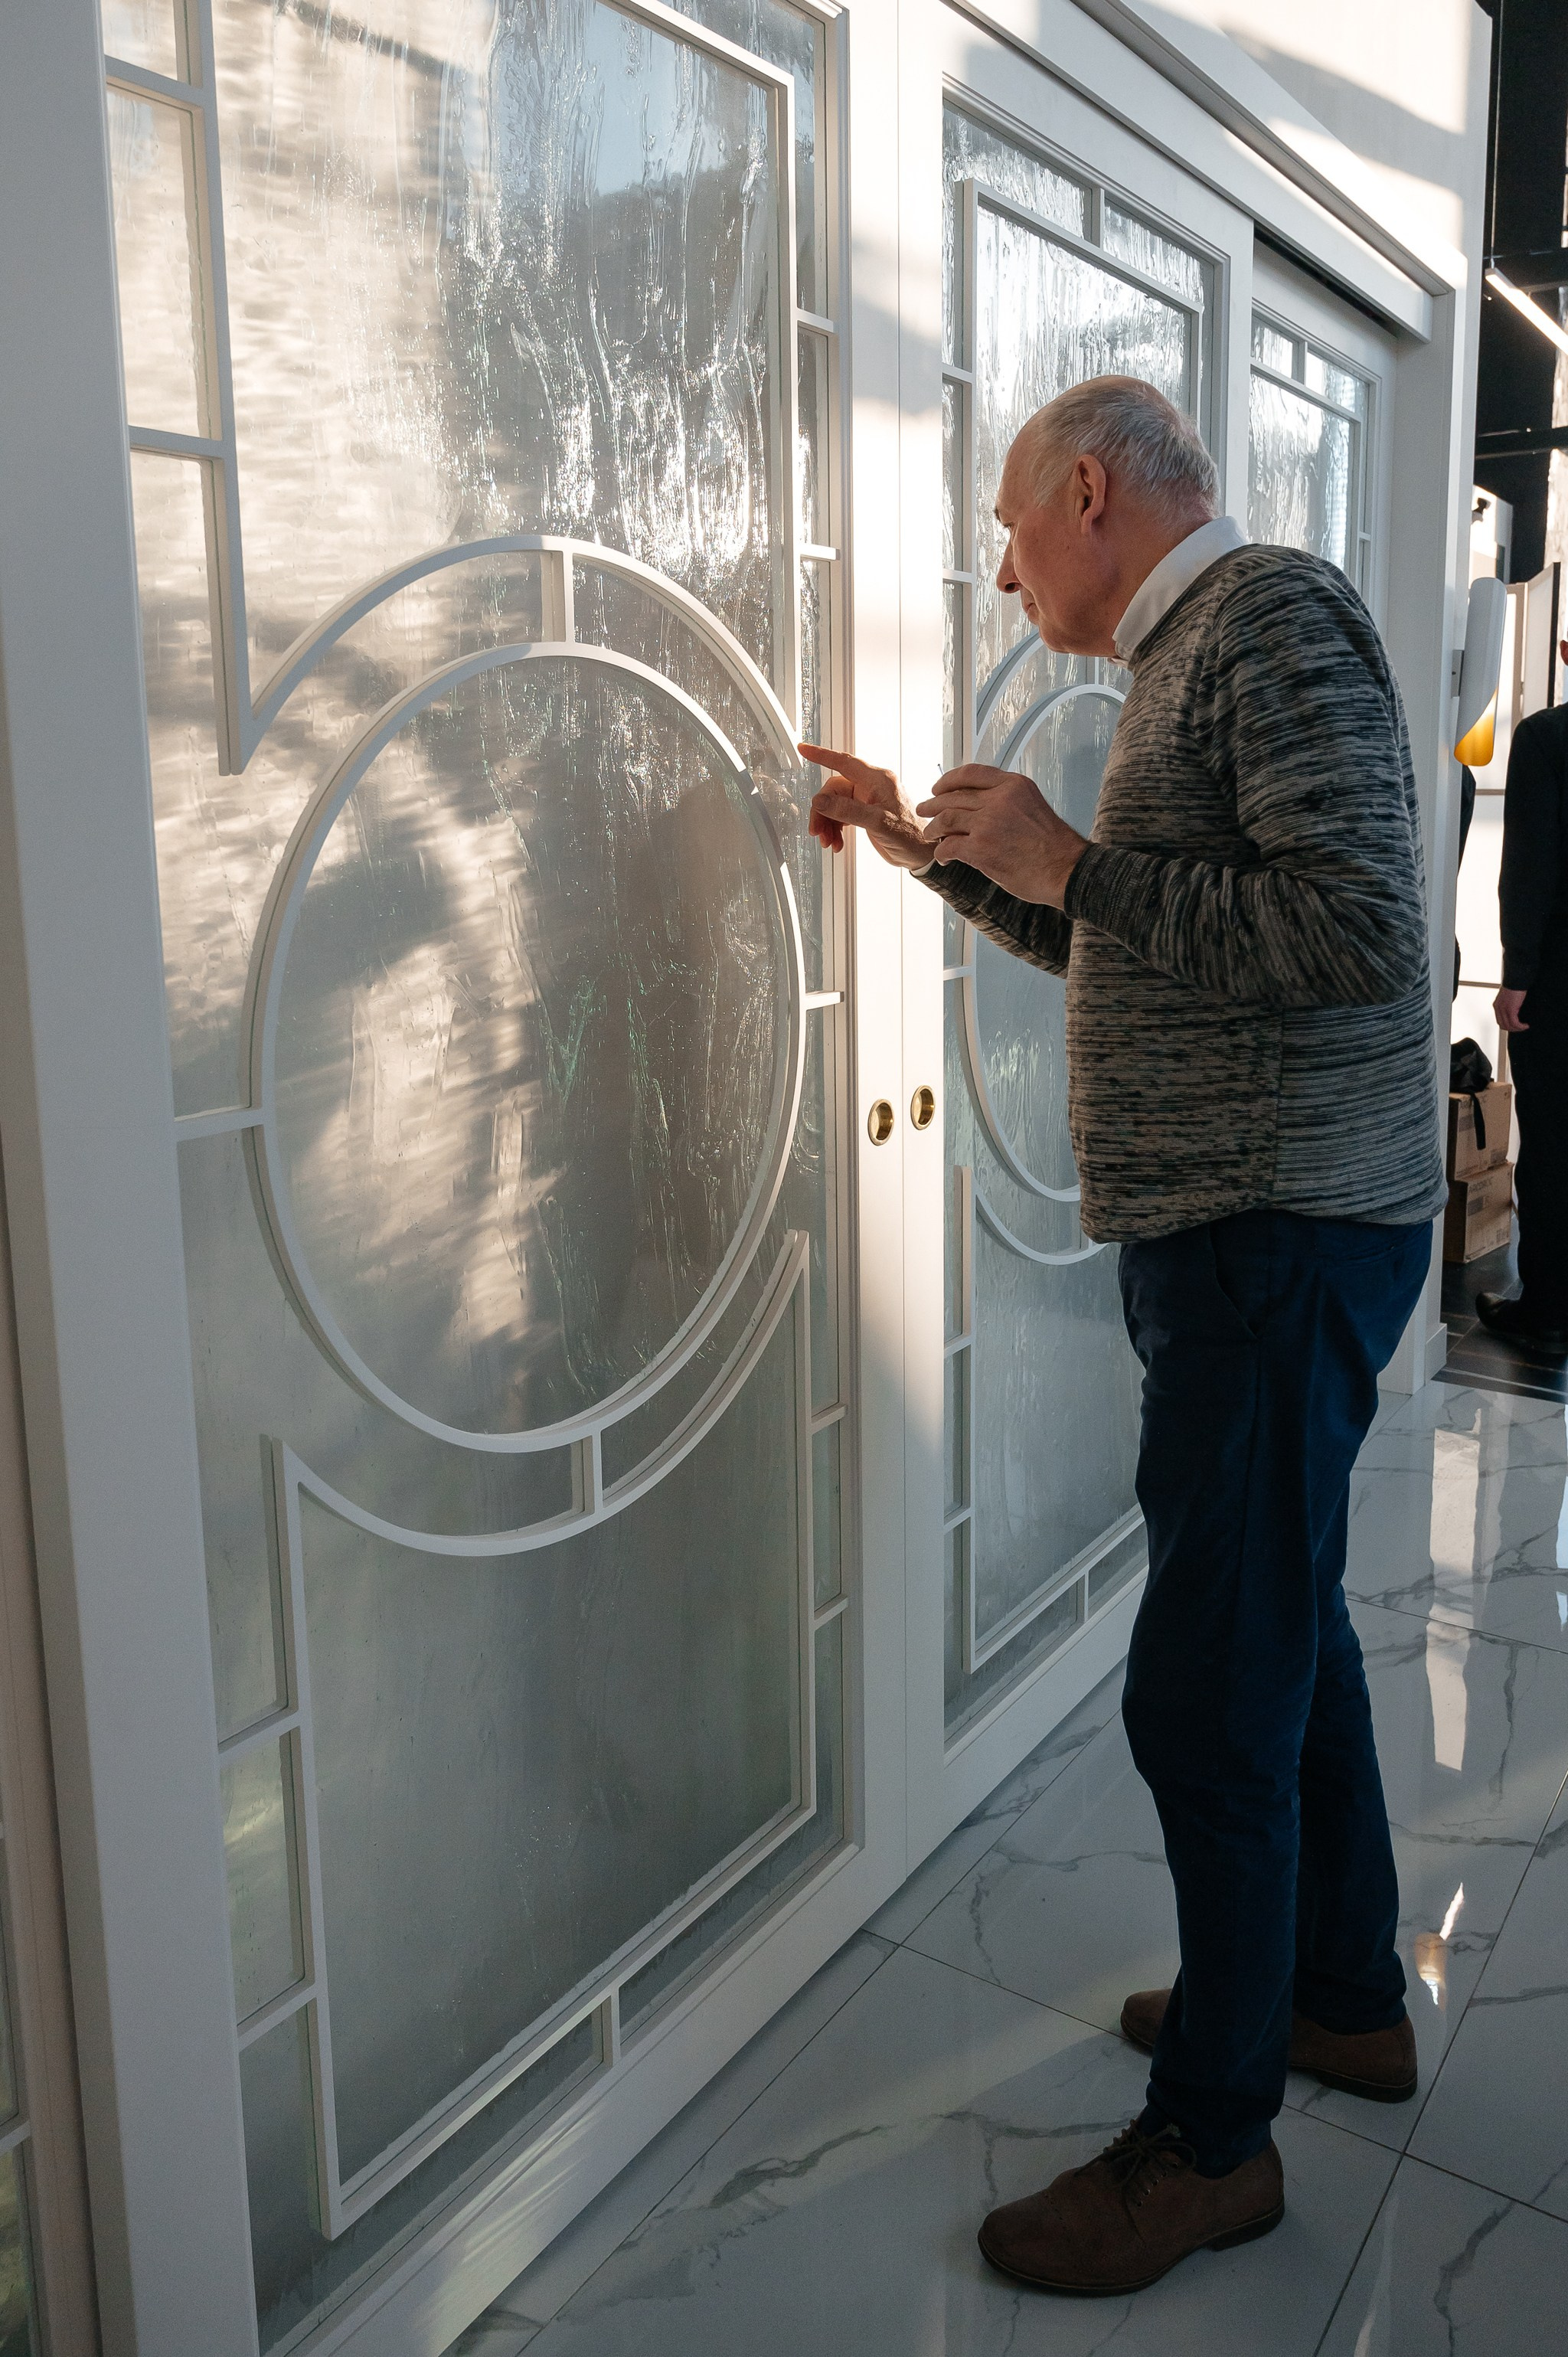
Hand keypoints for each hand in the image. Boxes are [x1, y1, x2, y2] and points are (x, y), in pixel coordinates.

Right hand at [800, 742, 932, 870]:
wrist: (921, 854)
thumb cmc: (910, 836)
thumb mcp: (878, 823)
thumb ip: (847, 811)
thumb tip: (821, 801)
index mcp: (877, 780)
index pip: (843, 762)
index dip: (821, 755)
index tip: (804, 749)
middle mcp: (871, 786)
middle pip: (833, 791)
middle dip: (823, 812)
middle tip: (817, 831)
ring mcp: (867, 800)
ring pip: (835, 805)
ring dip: (827, 823)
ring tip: (828, 841)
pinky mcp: (865, 813)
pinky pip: (841, 815)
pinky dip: (835, 829)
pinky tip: (837, 842)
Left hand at [916, 764, 1088, 907]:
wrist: (1066, 870)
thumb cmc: (1053, 845)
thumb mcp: (1032, 806)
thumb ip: (1007, 800)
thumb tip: (980, 805)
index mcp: (1013, 785)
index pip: (971, 773)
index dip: (949, 780)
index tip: (938, 788)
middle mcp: (999, 799)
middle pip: (954, 796)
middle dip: (934, 804)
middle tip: (924, 810)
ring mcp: (988, 823)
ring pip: (946, 819)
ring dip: (933, 827)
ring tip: (929, 834)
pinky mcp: (980, 849)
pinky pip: (949, 846)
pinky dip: (941, 852)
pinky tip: (943, 857)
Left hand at [1494, 986, 1528, 1032]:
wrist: (1516, 979)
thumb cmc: (1515, 985)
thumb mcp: (1509, 996)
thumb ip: (1509, 1003)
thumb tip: (1516, 1008)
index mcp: (1497, 1005)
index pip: (1499, 1020)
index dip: (1508, 1025)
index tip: (1516, 1026)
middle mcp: (1498, 1008)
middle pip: (1503, 1025)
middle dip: (1513, 1029)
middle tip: (1521, 1028)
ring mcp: (1503, 1009)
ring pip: (1509, 1026)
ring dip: (1517, 1028)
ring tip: (1524, 1027)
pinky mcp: (1510, 1009)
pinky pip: (1514, 1023)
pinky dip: (1521, 1026)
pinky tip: (1526, 1025)